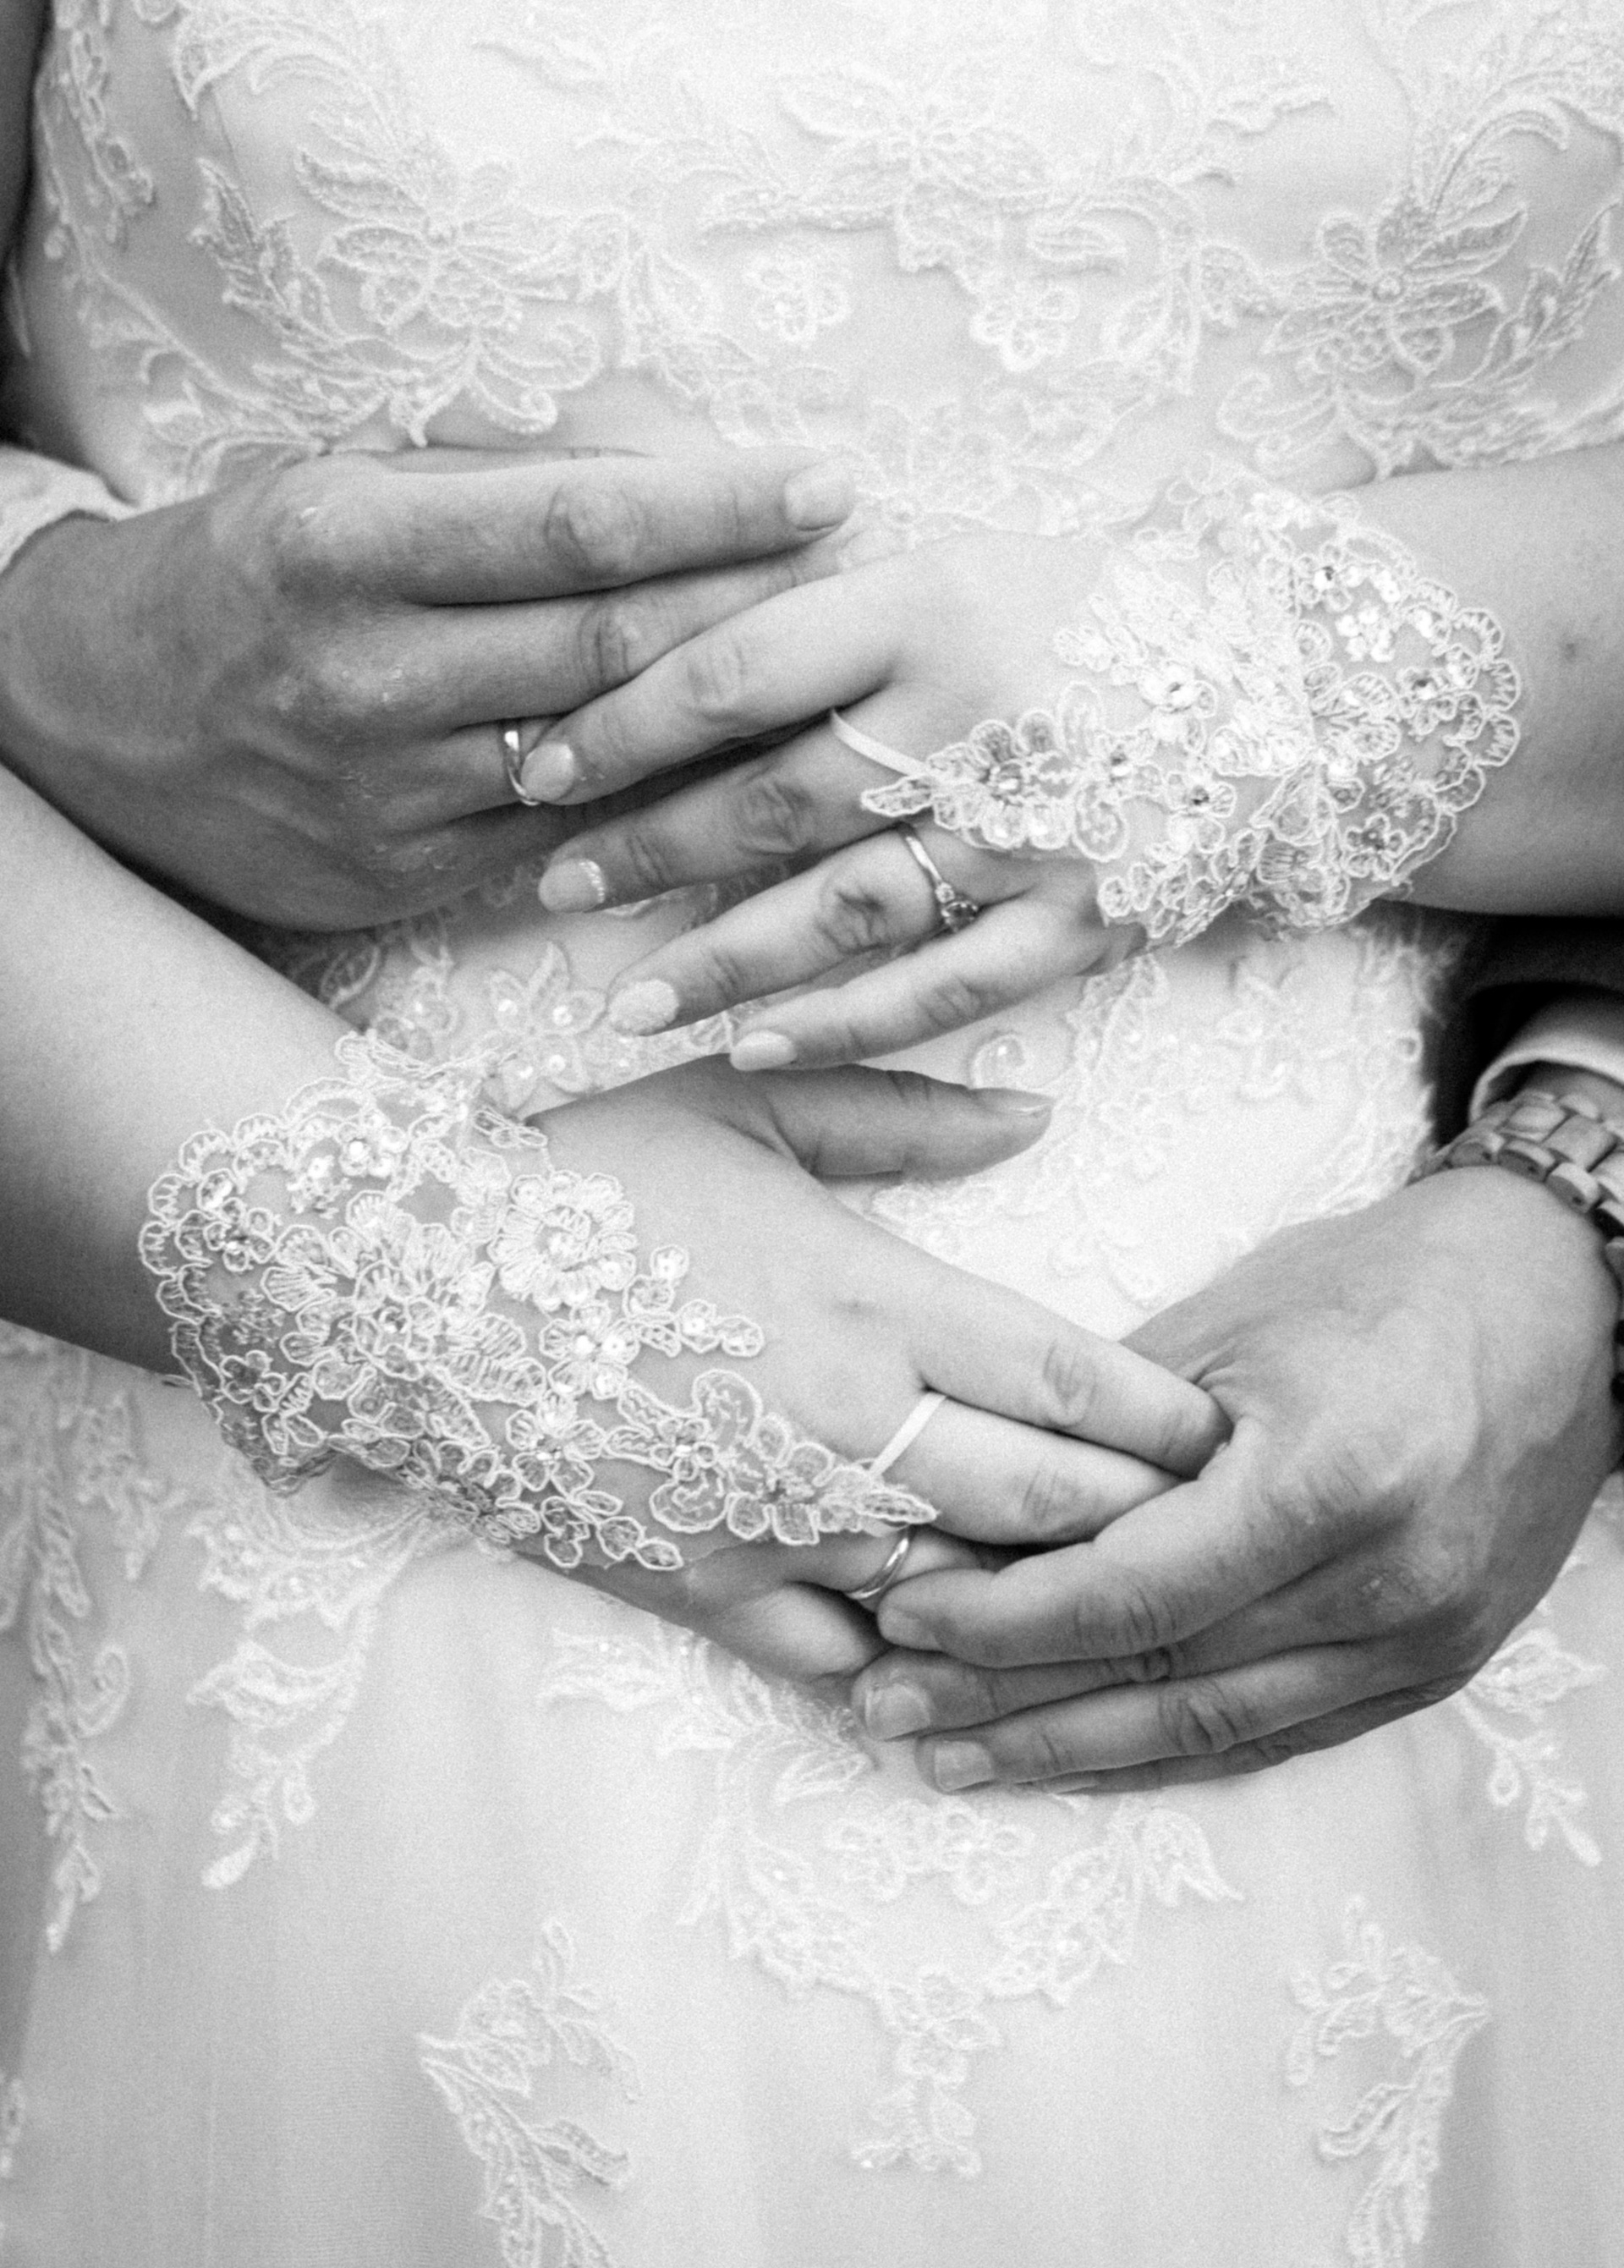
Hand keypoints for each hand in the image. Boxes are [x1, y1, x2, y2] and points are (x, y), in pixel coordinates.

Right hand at [0, 443, 856, 926]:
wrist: (93, 723)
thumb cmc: (242, 576)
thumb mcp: (336, 486)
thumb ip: (489, 479)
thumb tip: (665, 465)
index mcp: (344, 543)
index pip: (574, 522)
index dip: (717, 506)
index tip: (826, 481)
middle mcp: (363, 673)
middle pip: (612, 647)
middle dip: (759, 612)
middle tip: (877, 581)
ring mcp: (383, 791)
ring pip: (604, 759)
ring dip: (734, 722)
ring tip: (842, 680)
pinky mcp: (400, 877)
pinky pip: (562, 839)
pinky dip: (657, 804)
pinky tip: (742, 774)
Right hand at [515, 1056, 1222, 1686]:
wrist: (410, 1279)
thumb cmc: (589, 1172)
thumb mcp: (748, 1104)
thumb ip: (907, 1115)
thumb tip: (1040, 1114)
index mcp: (876, 1300)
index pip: (1080, 1382)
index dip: (1174, 1424)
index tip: (1228, 1437)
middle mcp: (847, 1426)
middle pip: (1052, 1509)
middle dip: (1145, 1526)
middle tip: (1211, 1532)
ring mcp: (775, 1522)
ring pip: (962, 1600)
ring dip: (1043, 1607)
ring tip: (1110, 1608)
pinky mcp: (702, 1589)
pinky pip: (840, 1662)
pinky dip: (910, 1673)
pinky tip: (958, 1677)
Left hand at [524, 528, 1138, 1063]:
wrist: (1289, 681)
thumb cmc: (1084, 617)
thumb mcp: (956, 567)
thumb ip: (822, 604)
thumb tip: (648, 642)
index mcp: (931, 603)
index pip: (736, 668)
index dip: (622, 726)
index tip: (540, 768)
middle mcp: (979, 714)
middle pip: (775, 798)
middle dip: (648, 853)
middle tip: (554, 893)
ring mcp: (1036, 826)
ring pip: (847, 907)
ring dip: (724, 961)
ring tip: (625, 1005)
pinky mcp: (1085, 915)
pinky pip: (946, 985)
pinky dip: (845, 1022)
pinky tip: (754, 1045)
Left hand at [849, 1161, 1620, 1785]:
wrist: (1555, 1307)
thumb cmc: (1378, 1287)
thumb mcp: (1228, 1323)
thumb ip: (1104, 1425)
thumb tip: (966, 1494)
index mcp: (1331, 1476)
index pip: (1132, 1591)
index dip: (1001, 1620)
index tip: (900, 1616)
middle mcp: (1386, 1580)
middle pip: (1159, 1675)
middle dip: (1005, 1699)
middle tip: (885, 1709)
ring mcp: (1419, 1640)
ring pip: (1208, 1728)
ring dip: (1067, 1750)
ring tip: (949, 1755)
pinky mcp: (1432, 1668)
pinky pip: (1272, 1736)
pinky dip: (1161, 1753)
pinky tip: (1072, 1756)